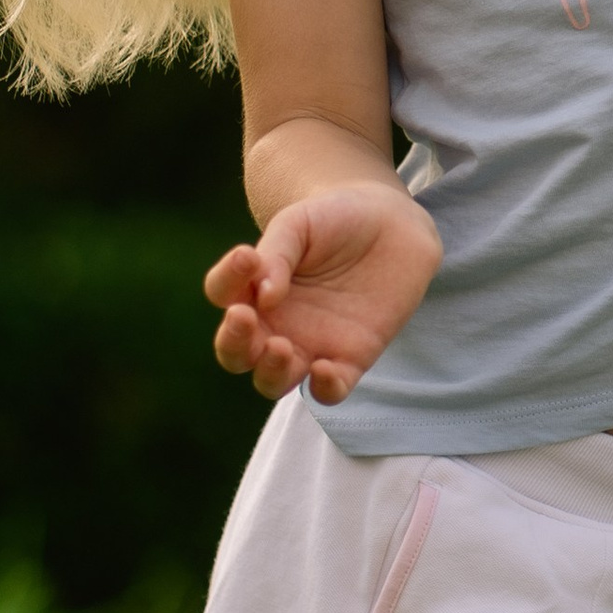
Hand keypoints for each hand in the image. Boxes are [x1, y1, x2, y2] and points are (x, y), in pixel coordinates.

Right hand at [203, 179, 442, 404]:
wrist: (390, 223)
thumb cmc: (335, 220)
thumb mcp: (300, 224)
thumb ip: (276, 254)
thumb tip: (264, 297)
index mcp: (254, 286)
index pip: (222, 293)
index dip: (227, 279)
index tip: (246, 256)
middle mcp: (274, 322)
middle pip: (236, 352)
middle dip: (233, 342)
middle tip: (245, 318)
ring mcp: (310, 344)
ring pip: (273, 381)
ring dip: (270, 372)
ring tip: (280, 346)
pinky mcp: (349, 358)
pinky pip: (329, 391)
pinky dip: (323, 389)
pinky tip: (324, 369)